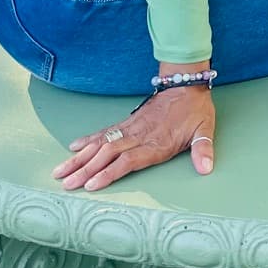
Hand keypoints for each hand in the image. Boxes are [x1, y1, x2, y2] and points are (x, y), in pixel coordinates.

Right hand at [53, 87, 215, 191]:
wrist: (186, 83)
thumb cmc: (195, 110)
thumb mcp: (205, 129)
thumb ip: (203, 149)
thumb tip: (206, 168)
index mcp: (156, 143)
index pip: (128, 161)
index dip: (109, 173)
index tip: (91, 185)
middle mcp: (139, 136)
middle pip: (107, 155)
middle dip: (85, 170)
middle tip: (66, 184)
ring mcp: (130, 128)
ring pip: (100, 144)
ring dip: (80, 158)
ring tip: (60, 171)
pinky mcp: (127, 121)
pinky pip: (104, 131)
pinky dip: (88, 139)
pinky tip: (73, 147)